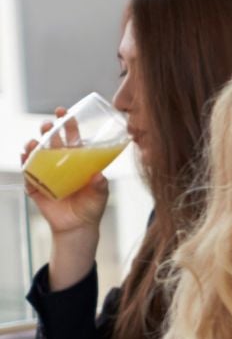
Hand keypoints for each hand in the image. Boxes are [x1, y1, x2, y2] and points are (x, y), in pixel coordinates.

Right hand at [21, 111, 110, 239]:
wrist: (77, 227)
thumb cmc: (91, 208)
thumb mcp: (100, 196)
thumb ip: (100, 186)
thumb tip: (99, 176)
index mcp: (78, 161)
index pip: (73, 138)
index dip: (68, 124)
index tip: (64, 111)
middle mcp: (61, 164)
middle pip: (52, 142)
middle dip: (49, 130)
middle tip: (48, 125)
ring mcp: (47, 173)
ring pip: (37, 154)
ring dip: (34, 145)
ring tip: (35, 142)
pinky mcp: (35, 186)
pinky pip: (28, 172)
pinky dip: (25, 164)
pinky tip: (25, 156)